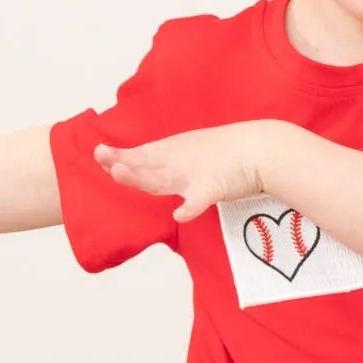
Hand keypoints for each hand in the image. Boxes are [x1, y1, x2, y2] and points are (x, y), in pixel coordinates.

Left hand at [94, 124, 267, 221]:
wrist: (262, 148)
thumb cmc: (231, 151)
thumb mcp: (195, 150)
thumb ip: (174, 160)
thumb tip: (156, 168)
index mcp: (175, 152)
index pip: (141, 154)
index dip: (120, 155)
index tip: (99, 154)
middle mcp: (179, 162)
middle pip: (146, 165)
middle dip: (123, 163)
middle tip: (102, 157)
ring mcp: (195, 174)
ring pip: (163, 179)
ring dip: (141, 177)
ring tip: (120, 173)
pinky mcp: (215, 187)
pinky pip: (200, 200)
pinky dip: (190, 208)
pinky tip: (179, 214)